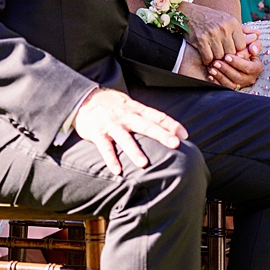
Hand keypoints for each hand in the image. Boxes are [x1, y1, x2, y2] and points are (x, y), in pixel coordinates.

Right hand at [72, 88, 186, 174]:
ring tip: (144, 164)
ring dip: (134, 152)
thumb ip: (146, 116)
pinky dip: (111, 159)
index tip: (185, 135)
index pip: (158, 116)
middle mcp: (126, 116)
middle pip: (146, 126)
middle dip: (161, 135)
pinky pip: (105, 148)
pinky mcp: (97, 133)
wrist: (83, 99)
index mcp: (136, 109)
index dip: (172, 125)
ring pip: (125, 139)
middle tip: (176, 144)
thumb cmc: (112, 105)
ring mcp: (112, 125)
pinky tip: (117, 171)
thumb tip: (167, 128)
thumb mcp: (130, 105)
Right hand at [182, 0, 246, 64]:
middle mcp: (224, 28)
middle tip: (222, 56)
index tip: (231, 52)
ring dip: (217, 59)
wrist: (189, 13)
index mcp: (233, 23)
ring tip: (214, 56)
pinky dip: (208, 60)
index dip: (237, 51)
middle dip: (227, 56)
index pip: (241, 46)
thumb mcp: (228, 20)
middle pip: (231, 52)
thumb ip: (243, 30)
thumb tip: (258, 35)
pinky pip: (208, 58)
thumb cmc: (211, 18)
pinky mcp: (201, 40)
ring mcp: (212, 34)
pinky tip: (206, 56)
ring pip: (220, 56)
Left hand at [208, 42, 261, 89]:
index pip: (248, 68)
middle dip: (226, 70)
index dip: (237, 63)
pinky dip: (216, 82)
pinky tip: (210, 75)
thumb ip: (255, 45)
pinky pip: (224, 88)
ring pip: (231, 84)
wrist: (239, 56)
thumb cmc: (245, 48)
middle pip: (238, 77)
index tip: (226, 56)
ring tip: (211, 68)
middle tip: (216, 62)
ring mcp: (241, 85)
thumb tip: (252, 50)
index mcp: (257, 68)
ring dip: (220, 76)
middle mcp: (250, 78)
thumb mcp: (252, 45)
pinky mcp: (233, 88)